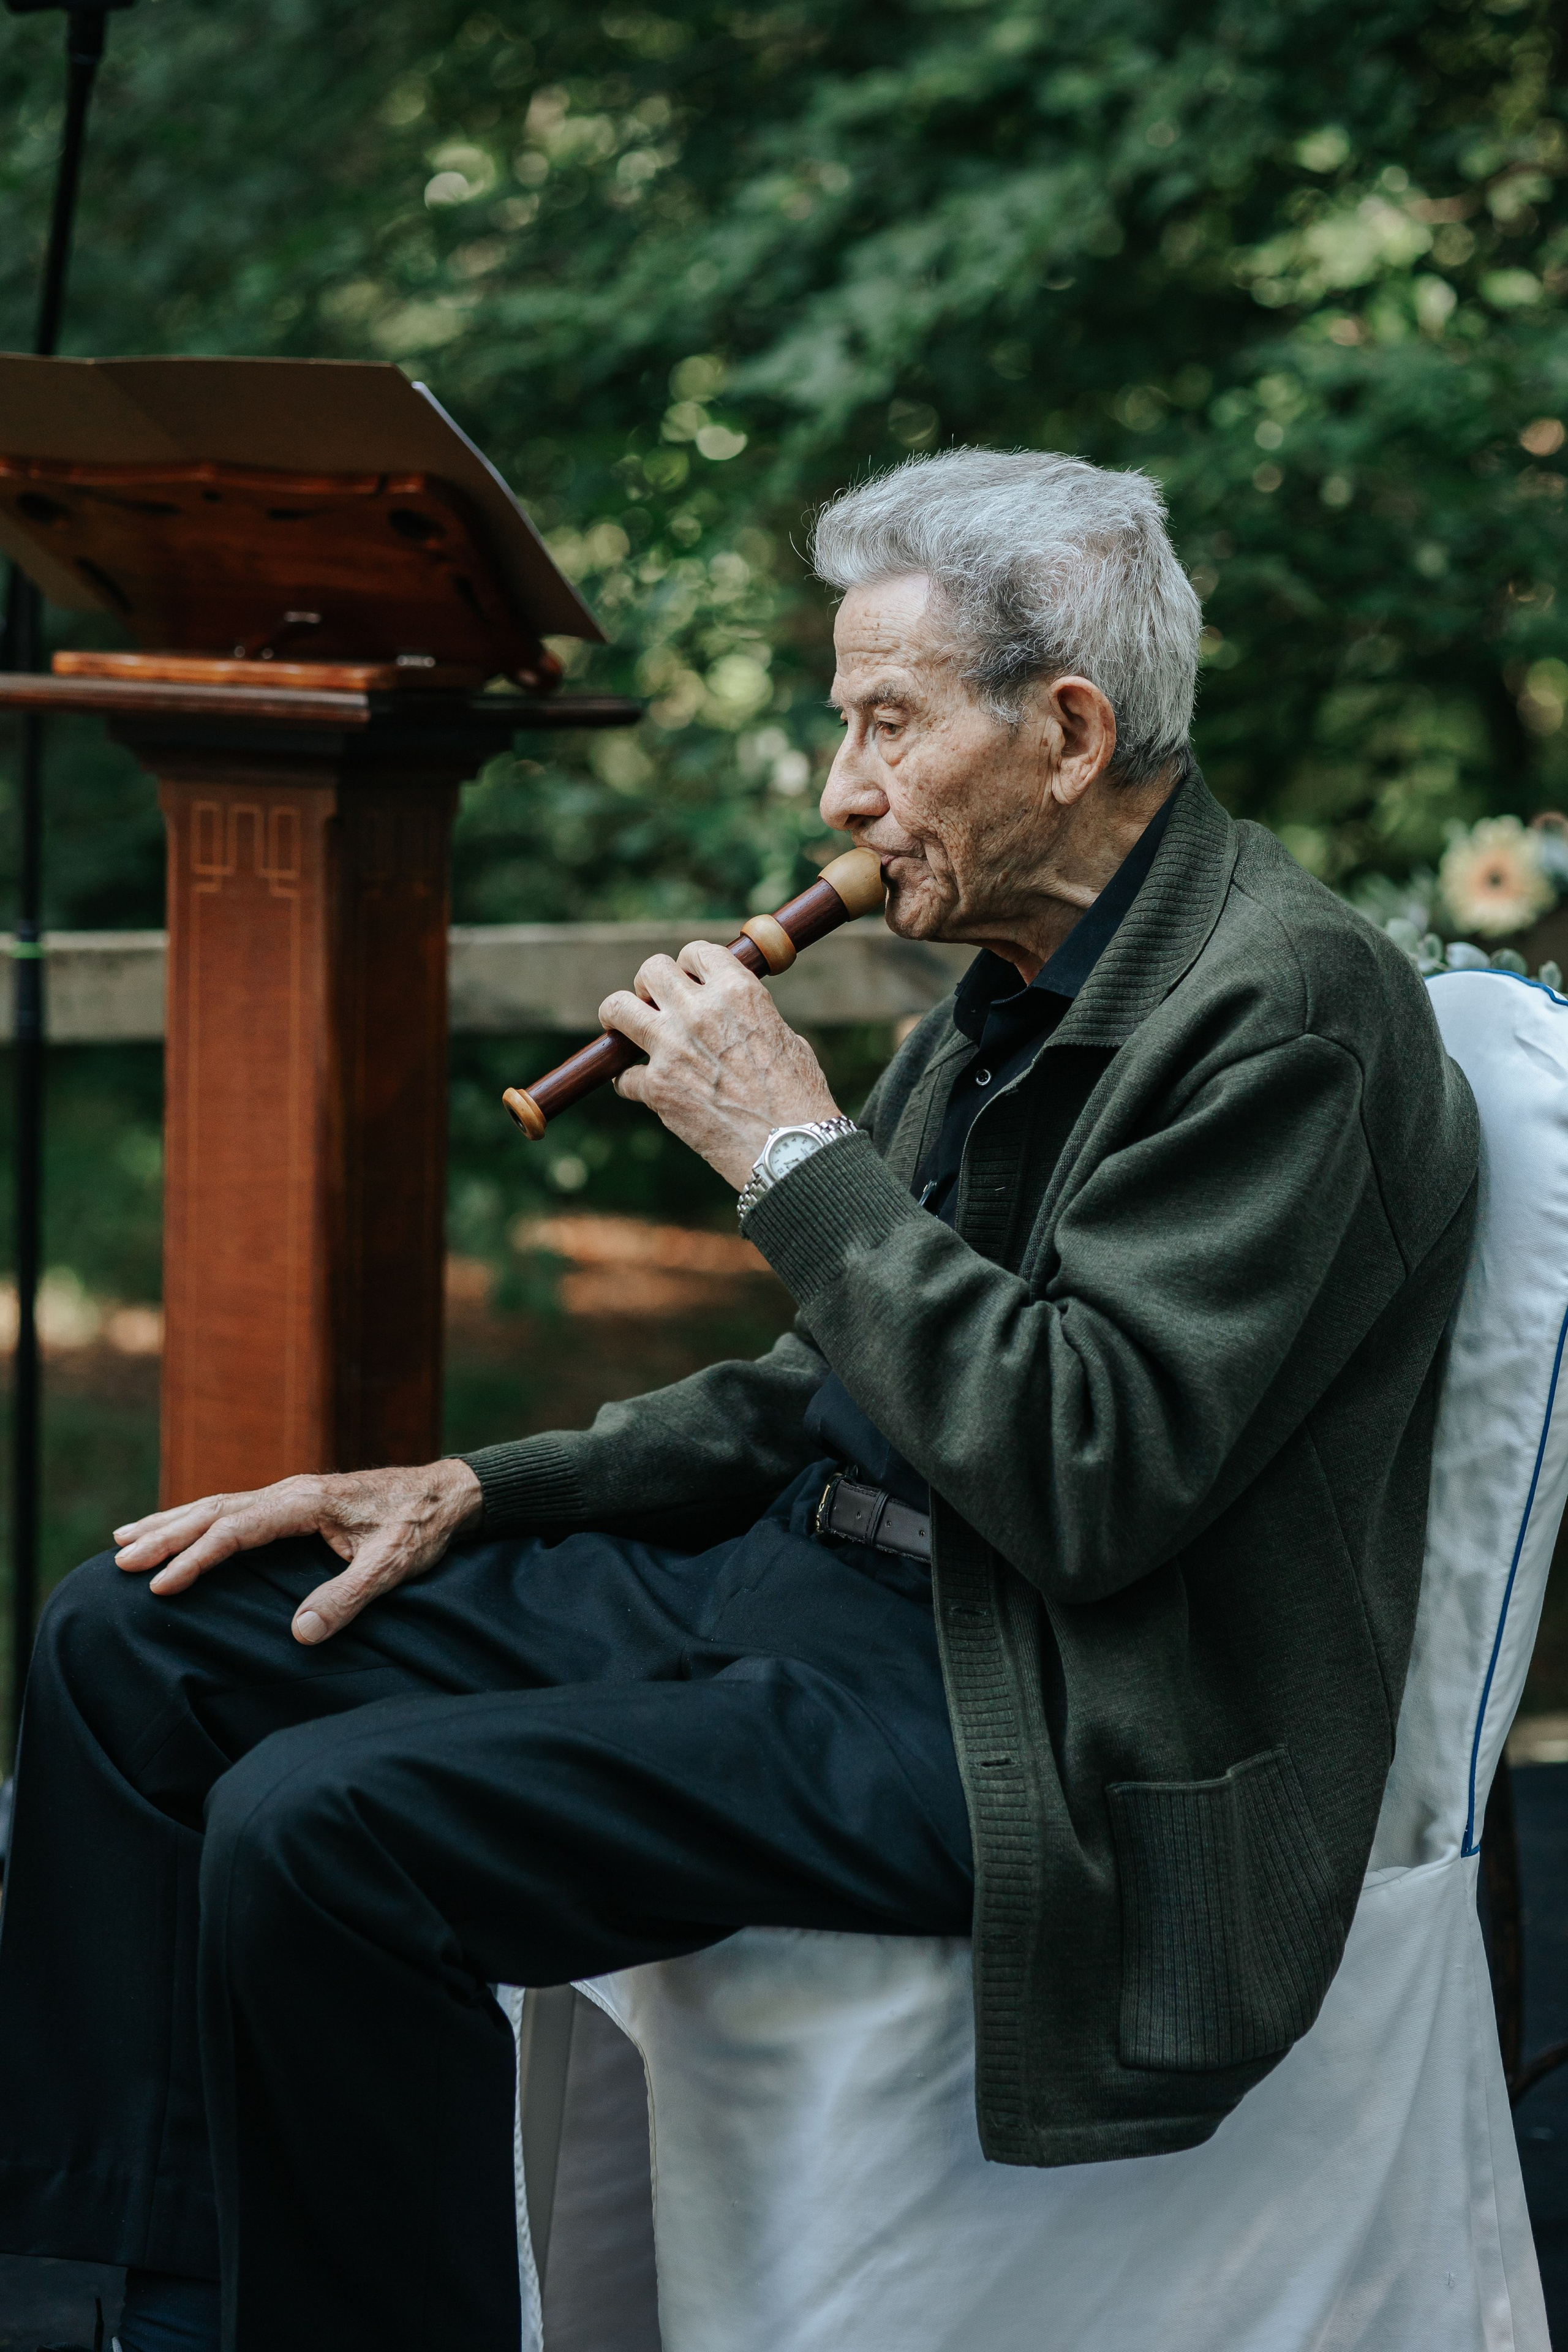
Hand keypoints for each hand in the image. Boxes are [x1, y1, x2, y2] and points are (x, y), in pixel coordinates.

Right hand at [112, 1458, 483, 1645]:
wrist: (448, 1492)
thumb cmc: (421, 1528)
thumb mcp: (392, 1567)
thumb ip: (347, 1597)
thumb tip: (299, 1634)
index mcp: (305, 1503)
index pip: (236, 1530)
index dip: (197, 1558)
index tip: (162, 1586)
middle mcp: (290, 1491)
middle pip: (213, 1511)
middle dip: (164, 1536)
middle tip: (119, 1561)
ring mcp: (290, 1493)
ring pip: (217, 1504)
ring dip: (172, 1523)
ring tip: (124, 1539)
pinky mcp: (295, 1501)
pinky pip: (233, 1507)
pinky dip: (197, 1518)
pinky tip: (179, 1528)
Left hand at [599, 940, 842, 1186]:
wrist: (788, 1147)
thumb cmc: (797, 1097)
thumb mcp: (783, 1037)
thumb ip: (748, 1016)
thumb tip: (729, 1014)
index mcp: (738, 993)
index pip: (696, 952)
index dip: (689, 964)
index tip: (689, 979)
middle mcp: (700, 1012)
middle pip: (651, 970)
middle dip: (649, 984)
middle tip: (654, 1003)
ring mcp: (672, 1049)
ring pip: (617, 1007)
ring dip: (618, 1015)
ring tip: (625, 1029)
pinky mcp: (658, 1088)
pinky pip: (624, 1076)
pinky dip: (632, 1084)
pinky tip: (647, 1090)